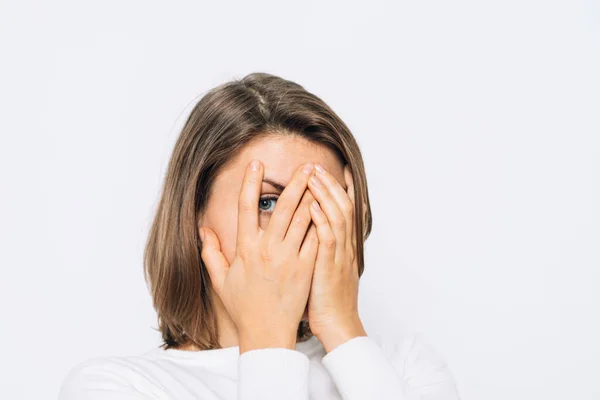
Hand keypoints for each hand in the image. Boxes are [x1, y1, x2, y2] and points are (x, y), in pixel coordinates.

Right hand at [199, 160, 319, 352]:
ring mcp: (289, 258)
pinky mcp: (306, 268)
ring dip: (312, 195)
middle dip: (295, 182)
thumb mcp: (220, 280)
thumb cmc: (243, 307)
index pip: (246, 208)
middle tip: (306, 165)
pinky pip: (315, 239)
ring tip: (320, 178)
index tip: (256, 163)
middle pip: (283, 207)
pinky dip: (321, 221)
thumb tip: (203, 230)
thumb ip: (210, 252)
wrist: (267, 333)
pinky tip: (328, 207)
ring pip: (303, 219)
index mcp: (245, 249)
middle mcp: (268, 250)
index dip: (250, 183)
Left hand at [306, 163, 366, 352]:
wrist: (337, 323)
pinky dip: (322, 220)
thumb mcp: (328, 267)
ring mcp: (339, 255)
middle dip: (331, 184)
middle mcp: (345, 245)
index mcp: (343, 245)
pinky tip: (314, 205)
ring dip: (326, 194)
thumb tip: (312, 230)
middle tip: (318, 166)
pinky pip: (328, 238)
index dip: (344, 188)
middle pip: (343, 206)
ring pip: (337, 216)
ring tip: (314, 176)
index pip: (346, 209)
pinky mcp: (329, 266)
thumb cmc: (326, 298)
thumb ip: (322, 246)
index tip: (339, 169)